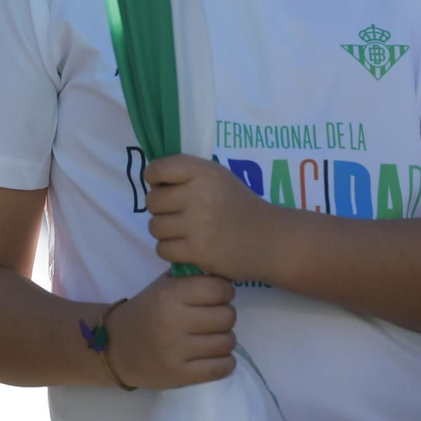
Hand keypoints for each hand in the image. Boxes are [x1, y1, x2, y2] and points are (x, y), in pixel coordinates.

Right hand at [107, 272, 237, 388]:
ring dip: (226, 339)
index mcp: (170, 295)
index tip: (219, 296)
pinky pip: (220, 368)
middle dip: (226, 316)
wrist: (116, 347)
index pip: (219, 289)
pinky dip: (225, 362)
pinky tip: (216, 356)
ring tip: (214, 337)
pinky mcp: (179, 375)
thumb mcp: (163, 285)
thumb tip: (224, 273)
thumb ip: (191, 276)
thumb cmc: (146, 311)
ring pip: (226, 343)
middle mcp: (173, 321)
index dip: (225, 292)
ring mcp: (176, 351)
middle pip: (227, 317)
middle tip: (215, 319)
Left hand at [145, 154, 273, 280]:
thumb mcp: (218, 177)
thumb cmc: (239, 205)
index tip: (161, 185)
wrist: (269, 239)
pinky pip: (163, 249)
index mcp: (205, 172)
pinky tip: (185, 246)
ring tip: (181, 230)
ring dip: (164, 230)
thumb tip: (152, 184)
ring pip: (154, 226)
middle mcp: (200, 195)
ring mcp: (198, 225)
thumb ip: (187, 175)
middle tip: (176, 212)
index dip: (153, 176)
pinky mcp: (198, 251)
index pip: (159, 168)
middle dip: (160, 208)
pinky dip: (170, 249)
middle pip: (152, 201)